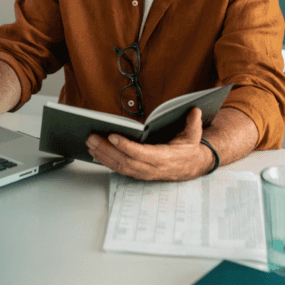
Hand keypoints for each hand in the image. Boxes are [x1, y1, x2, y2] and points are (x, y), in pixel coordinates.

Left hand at [85, 107, 213, 180]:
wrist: (192, 166)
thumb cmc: (188, 149)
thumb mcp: (194, 135)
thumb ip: (193, 123)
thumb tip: (194, 110)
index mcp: (164, 158)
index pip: (141, 154)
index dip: (126, 146)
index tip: (113, 136)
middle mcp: (152, 169)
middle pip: (125, 161)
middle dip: (107, 149)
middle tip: (92, 137)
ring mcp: (143, 173)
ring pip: (119, 166)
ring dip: (102, 155)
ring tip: (90, 142)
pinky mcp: (138, 174)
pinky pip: (119, 169)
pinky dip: (106, 161)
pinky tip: (96, 152)